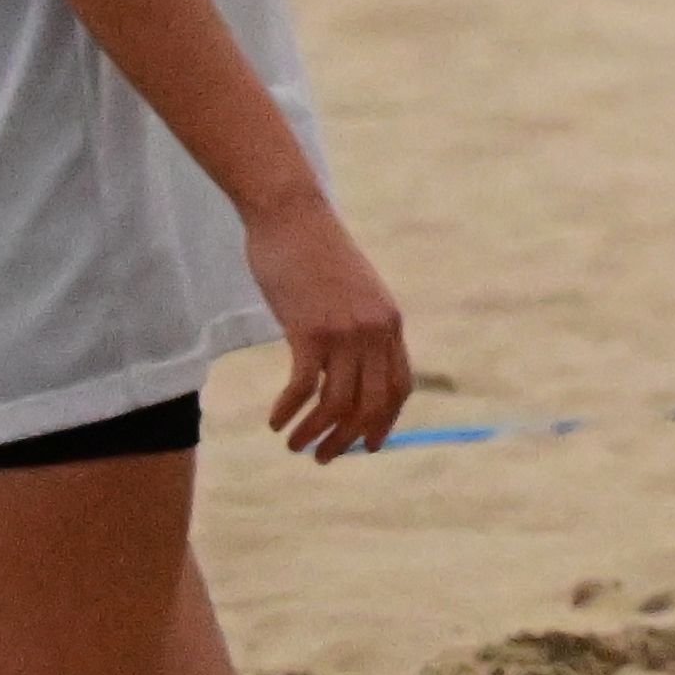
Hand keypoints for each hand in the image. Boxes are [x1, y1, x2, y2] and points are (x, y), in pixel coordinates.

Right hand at [241, 194, 411, 457]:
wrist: (294, 216)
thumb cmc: (317, 255)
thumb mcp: (353, 293)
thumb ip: (360, 326)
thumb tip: (354, 364)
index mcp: (390, 323)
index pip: (399, 387)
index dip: (384, 422)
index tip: (367, 446)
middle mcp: (375, 331)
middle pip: (371, 404)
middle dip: (348, 439)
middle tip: (323, 458)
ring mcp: (344, 331)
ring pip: (337, 403)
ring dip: (314, 433)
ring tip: (293, 446)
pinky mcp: (309, 329)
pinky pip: (304, 388)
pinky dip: (289, 411)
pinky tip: (274, 421)